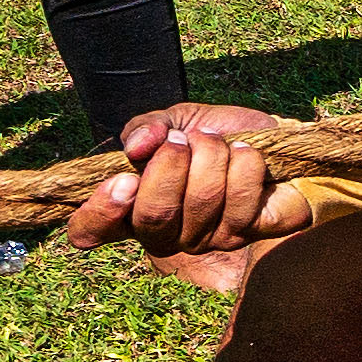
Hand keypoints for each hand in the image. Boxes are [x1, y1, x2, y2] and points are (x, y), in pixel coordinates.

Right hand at [61, 103, 306, 263]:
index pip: (91, 231)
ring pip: (203, 203)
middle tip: (186, 139)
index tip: (124, 180)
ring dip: (213, 155)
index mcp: (133, 208)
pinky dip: (247, 166)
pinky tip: (248, 155)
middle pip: (154, 216)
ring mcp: (210, 240)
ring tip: (220, 142)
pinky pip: (244, 205)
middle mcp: (168, 234)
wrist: (270, 135)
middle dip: (172, 163)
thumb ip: (146, 128)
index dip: (100, 212)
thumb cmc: (212, 134)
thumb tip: (137, 146)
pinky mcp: (254, 233)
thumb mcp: (173, 121)